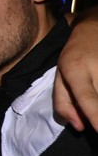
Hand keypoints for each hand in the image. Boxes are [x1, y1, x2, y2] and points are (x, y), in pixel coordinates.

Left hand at [54, 15, 97, 130]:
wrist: (96, 29)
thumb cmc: (74, 56)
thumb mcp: (60, 75)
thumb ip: (63, 102)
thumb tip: (79, 126)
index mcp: (75, 70)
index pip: (86, 96)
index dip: (95, 115)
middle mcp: (97, 70)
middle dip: (97, 113)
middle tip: (89, 94)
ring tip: (92, 83)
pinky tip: (97, 82)